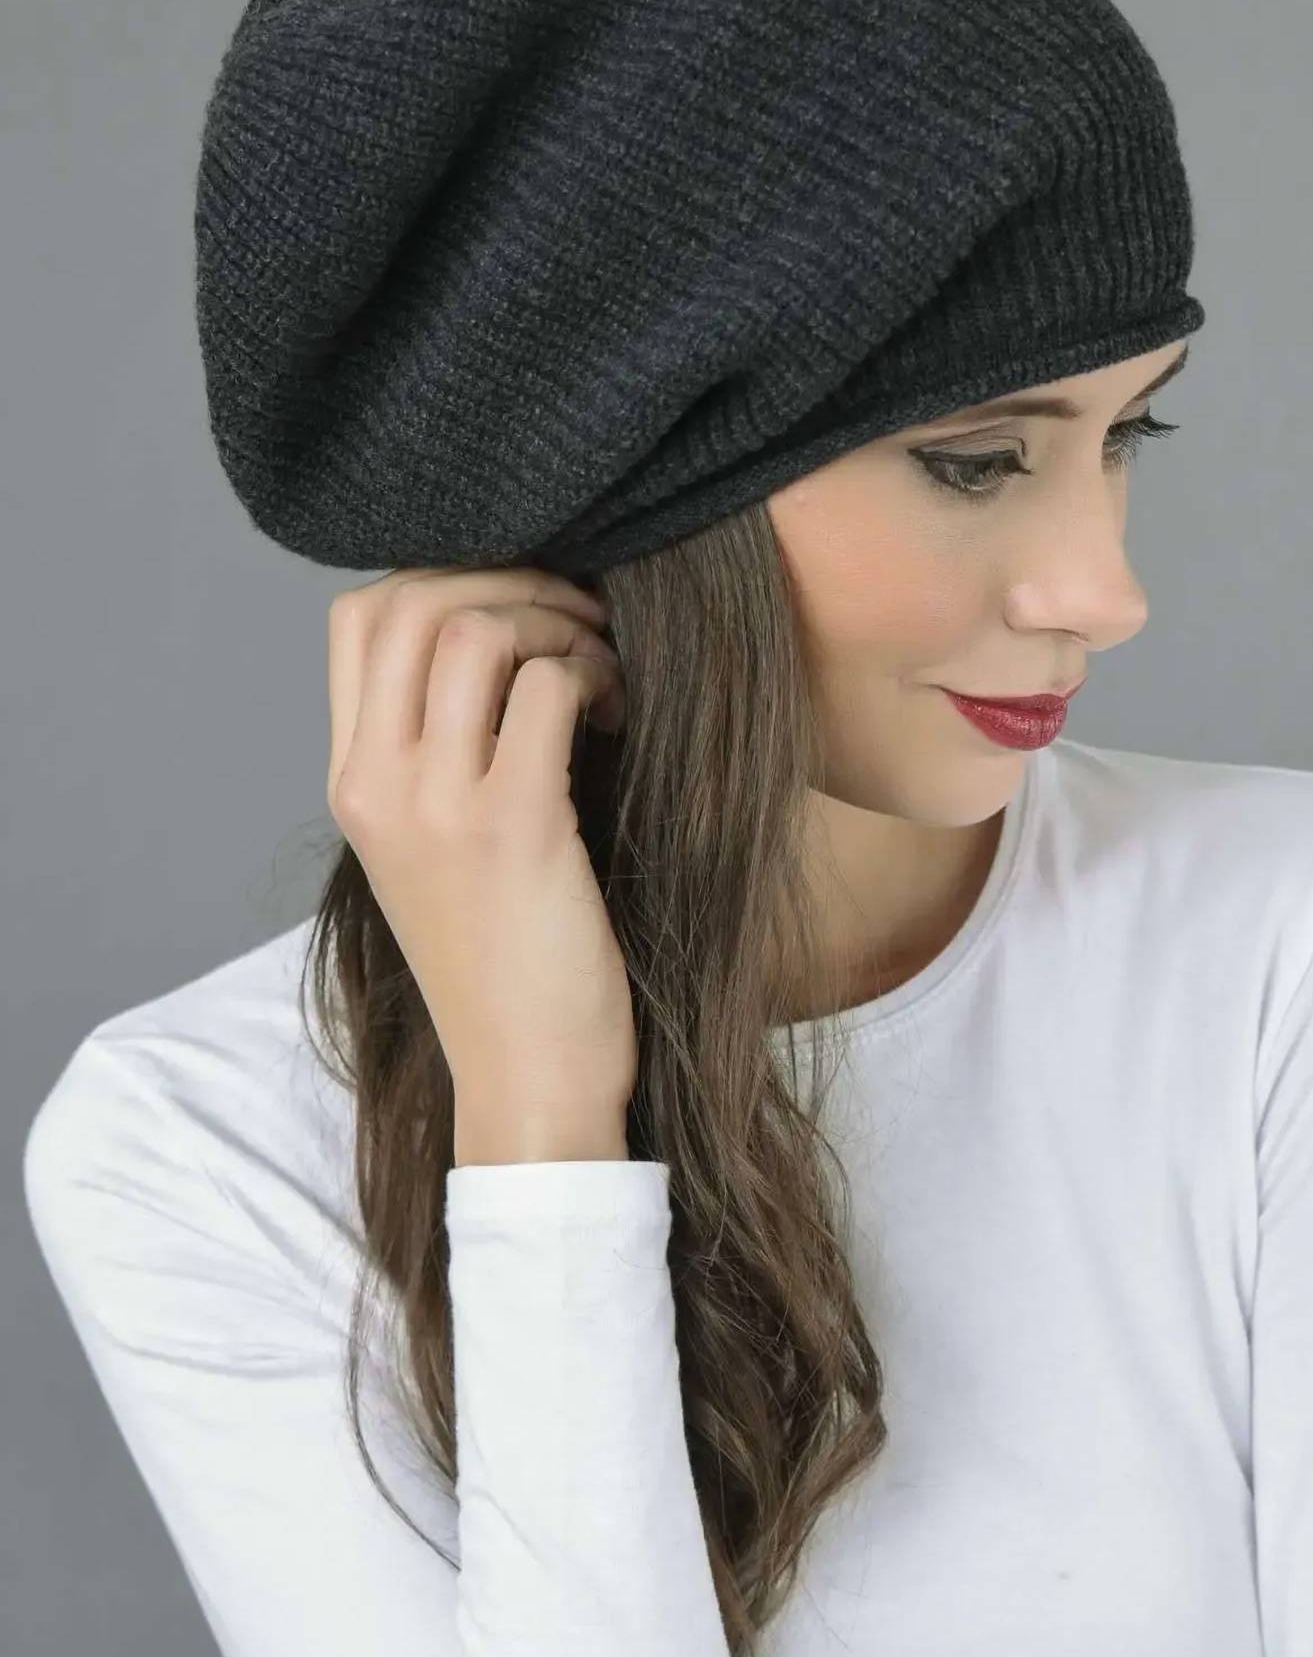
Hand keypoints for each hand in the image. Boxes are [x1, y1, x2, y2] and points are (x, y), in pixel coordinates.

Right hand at [325, 564, 636, 1130]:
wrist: (527, 1077)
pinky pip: (549, 686)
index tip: (517, 610)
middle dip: (510, 580)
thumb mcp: (433, 849)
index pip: (358, 618)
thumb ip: (437, 751)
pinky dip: (593, 673)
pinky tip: (619, 712)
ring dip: (558, 622)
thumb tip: (498, 634)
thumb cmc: (504, 960)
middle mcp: (375, 784)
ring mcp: (436, 805)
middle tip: (576, 617)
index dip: (445, 579)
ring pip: (478, 628)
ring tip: (600, 667)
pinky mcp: (513, 826)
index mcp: (350, 783)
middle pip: (414, 600)